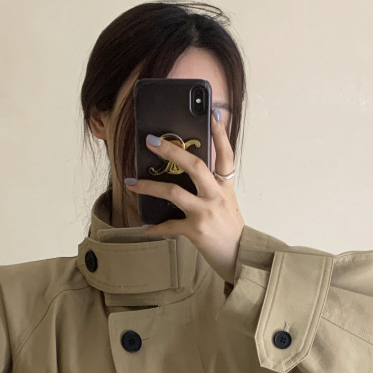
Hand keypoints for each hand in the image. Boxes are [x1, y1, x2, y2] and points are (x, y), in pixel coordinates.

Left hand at [124, 108, 244, 284]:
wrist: (240, 258)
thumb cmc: (230, 230)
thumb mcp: (226, 204)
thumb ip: (212, 188)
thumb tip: (186, 174)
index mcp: (225, 187)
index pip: (225, 155)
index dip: (220, 133)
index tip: (213, 113)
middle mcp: (217, 196)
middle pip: (195, 166)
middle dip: (172, 150)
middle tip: (152, 141)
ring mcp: (206, 213)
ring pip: (174, 192)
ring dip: (149, 186)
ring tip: (131, 182)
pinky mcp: (196, 231)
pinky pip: (169, 226)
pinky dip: (156, 227)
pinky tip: (145, 227)